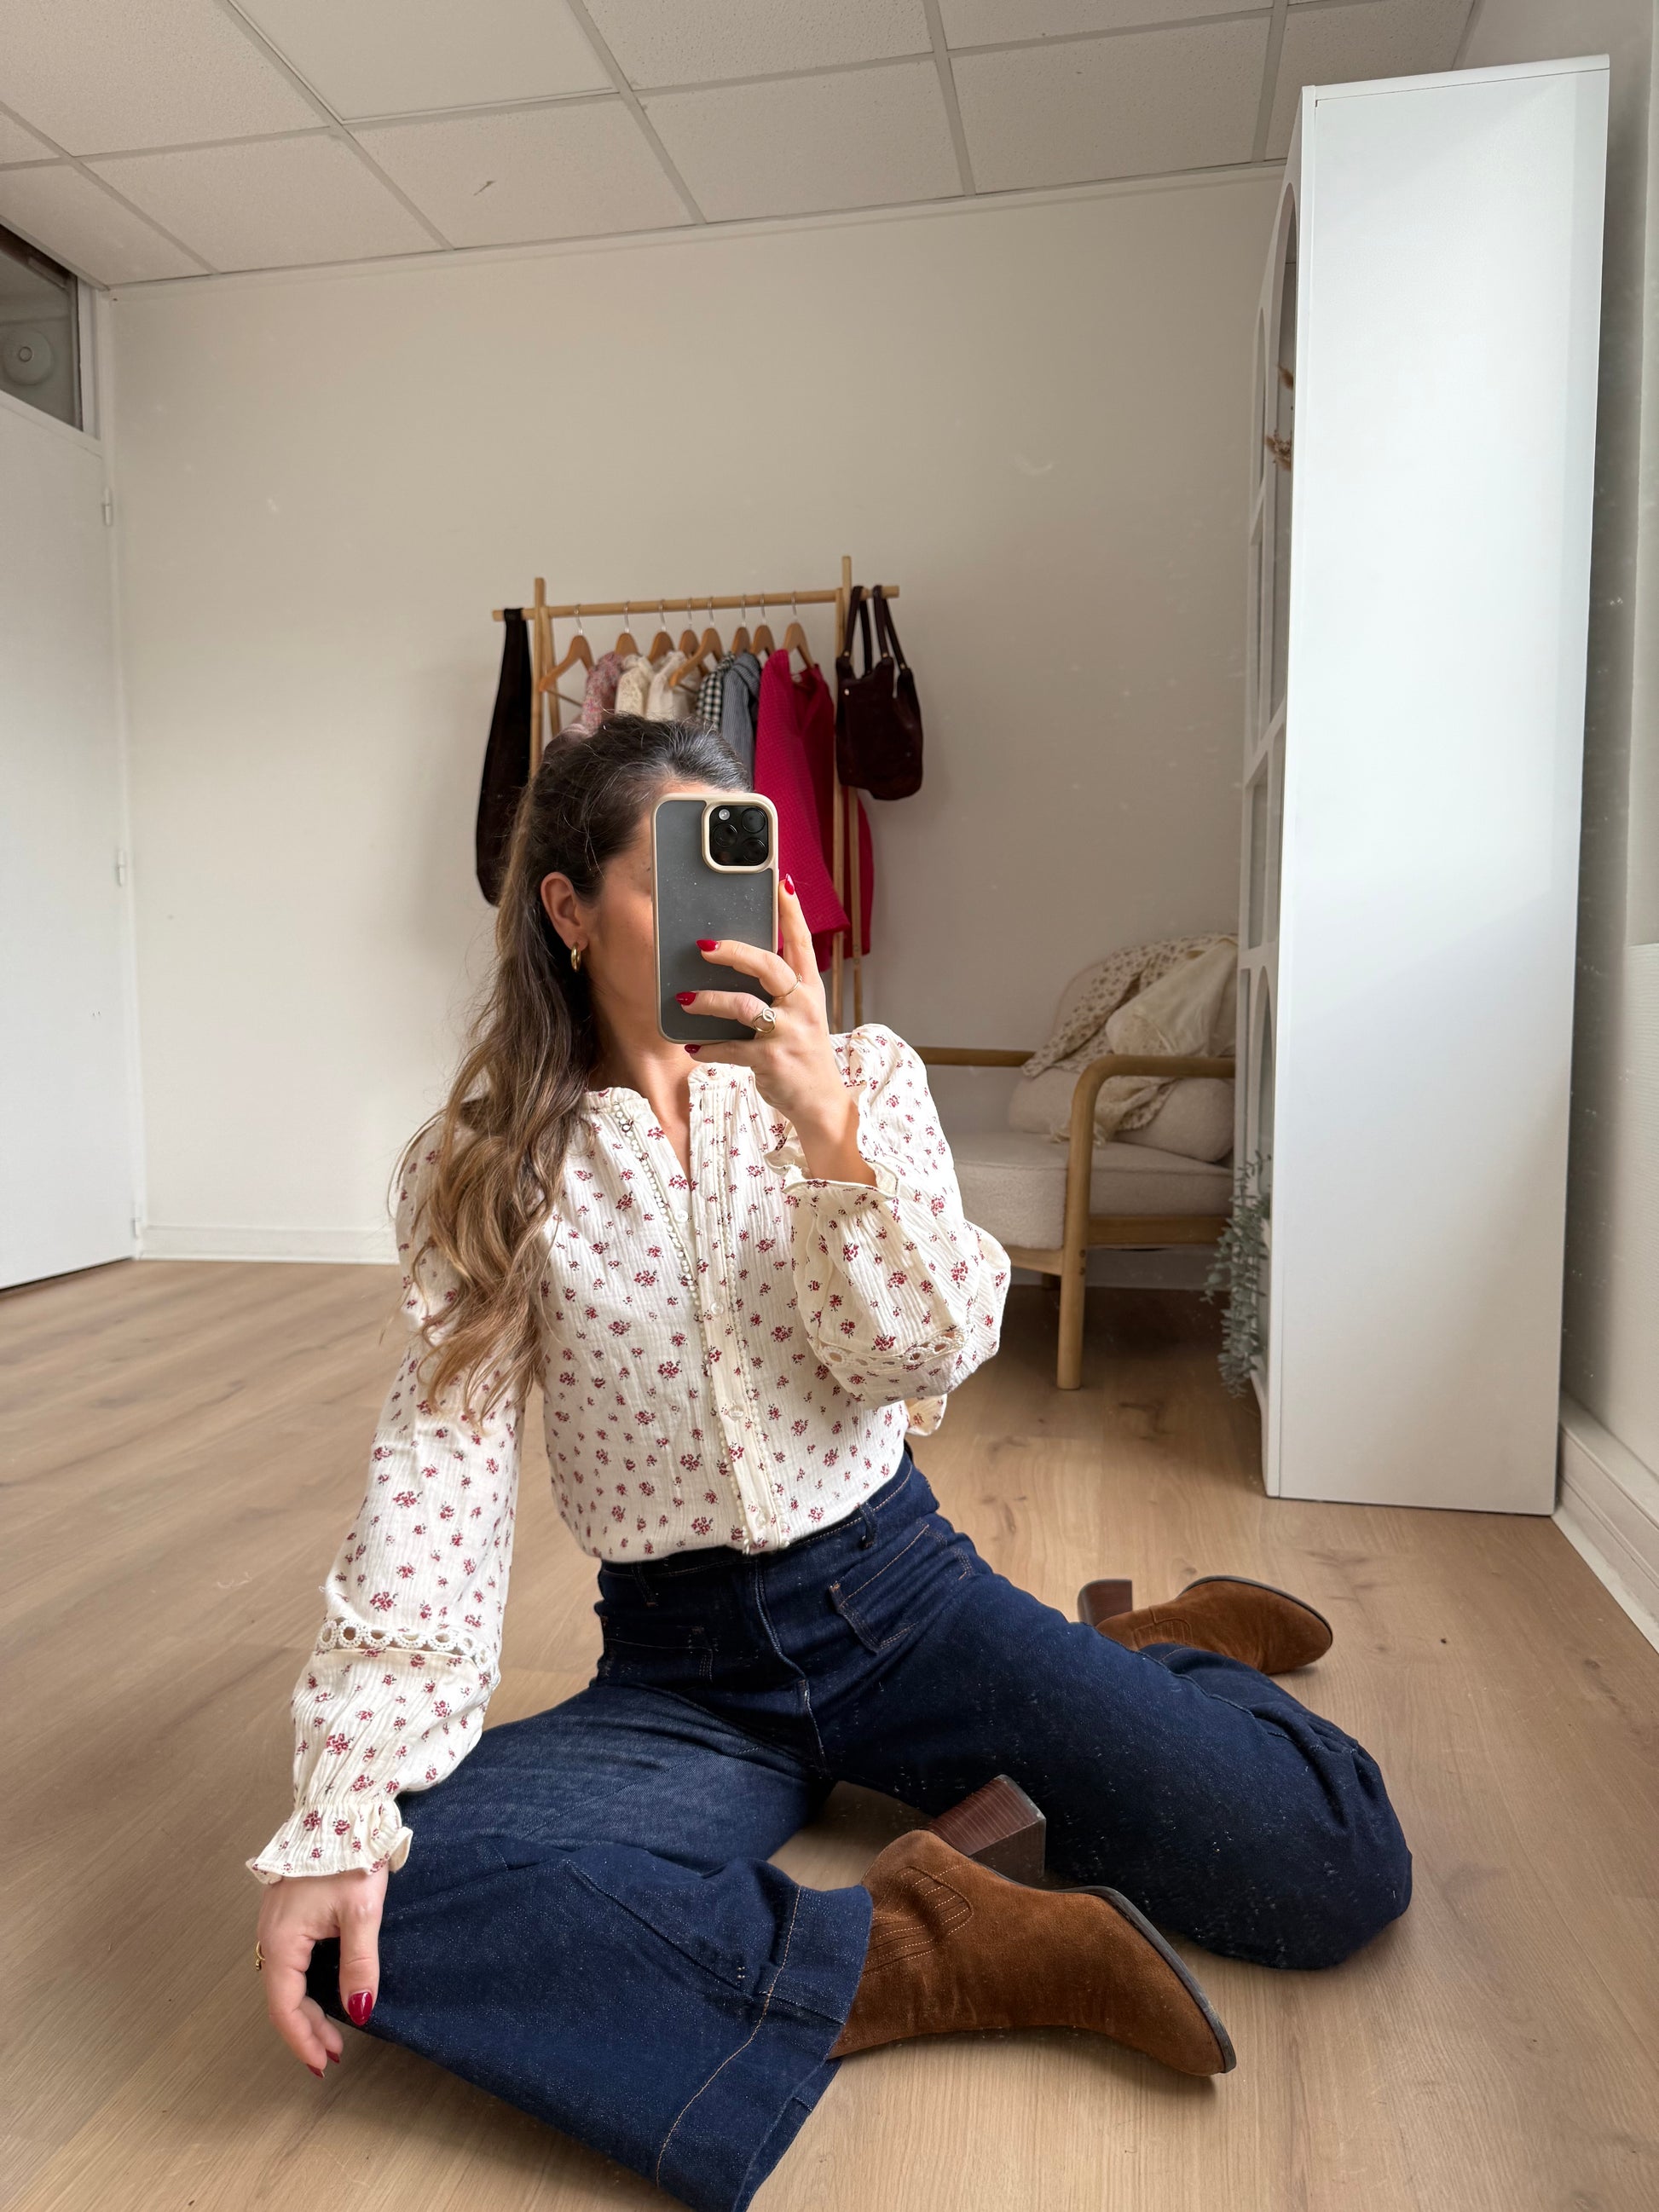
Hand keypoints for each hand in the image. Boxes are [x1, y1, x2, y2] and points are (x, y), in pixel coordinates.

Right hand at [257, 1865, 386, 2074]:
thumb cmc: (351, 1854)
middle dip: (306, 2029)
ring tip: (330, 2032)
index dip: (303, 2039)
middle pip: (282, 1997)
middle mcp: (271, 1935)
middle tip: (333, 2053)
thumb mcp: (361, 1912)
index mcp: (282, 1939)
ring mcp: (276, 1922)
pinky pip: (290, 1961)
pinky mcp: (287, 1912)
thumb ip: (359, 1963)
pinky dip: (304, 1984)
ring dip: (305, 2008)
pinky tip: (323, 1991)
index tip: (324, 2063)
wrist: (342, 1808)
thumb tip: (359, 2010)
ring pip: (285, 1980)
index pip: (285, 2006)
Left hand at [680, 875, 872, 1178]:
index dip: (792, 912)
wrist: (822, 1104)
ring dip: (707, 1001)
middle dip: (733, 951)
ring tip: (682, 1001)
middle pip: (768, 966)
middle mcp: (802, 1007)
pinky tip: (693, 1047)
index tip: (781, 883)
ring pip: (742, 1006)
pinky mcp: (771, 1061)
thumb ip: (778, 992)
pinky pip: (731, 1049)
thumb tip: (734, 963)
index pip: (802, 943)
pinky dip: (709, 1048)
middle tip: (703, 946)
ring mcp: (788, 1034)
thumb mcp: (800, 1017)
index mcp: (810, 991)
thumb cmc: (803, 1054)